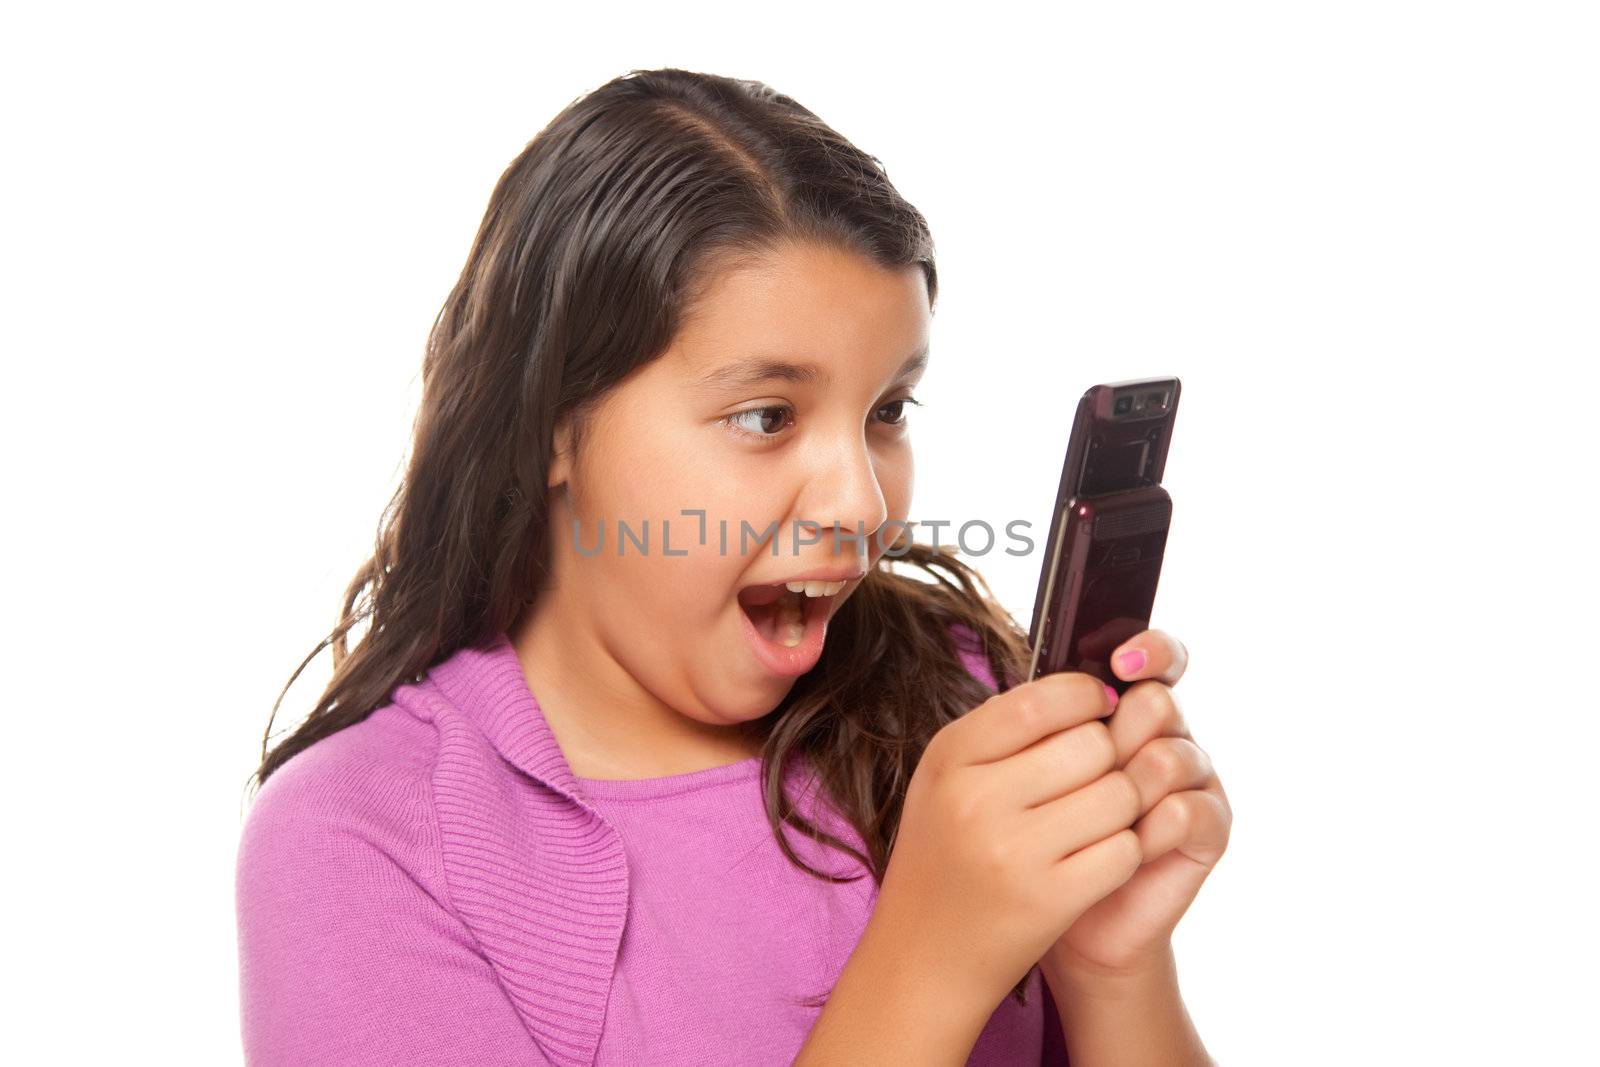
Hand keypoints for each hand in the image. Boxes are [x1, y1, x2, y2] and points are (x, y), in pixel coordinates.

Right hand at [867, 667, 1141, 1015]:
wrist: (922, 958)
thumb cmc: (945, 857)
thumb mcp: (945, 781)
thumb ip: (1003, 732)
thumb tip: (1086, 690)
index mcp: (949, 759)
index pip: (1041, 700)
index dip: (1085, 696)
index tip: (1098, 708)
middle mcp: (976, 800)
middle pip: (1092, 744)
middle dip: (1108, 756)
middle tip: (1094, 776)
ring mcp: (1013, 853)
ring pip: (1119, 794)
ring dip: (1123, 804)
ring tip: (1098, 818)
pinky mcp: (1051, 901)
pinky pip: (1125, 849)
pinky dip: (1124, 851)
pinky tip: (1098, 858)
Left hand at [1043, 630, 1231, 981]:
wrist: (1059, 918)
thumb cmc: (1033, 838)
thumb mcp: (1025, 771)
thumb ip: (1046, 723)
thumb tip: (1048, 676)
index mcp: (1130, 710)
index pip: (1159, 656)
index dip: (1150, 651)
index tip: (1120, 662)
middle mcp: (1169, 736)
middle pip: (1157, 703)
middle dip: (1113, 738)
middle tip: (1082, 776)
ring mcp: (1195, 781)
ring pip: (1168, 756)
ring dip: (1123, 792)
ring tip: (1088, 825)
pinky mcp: (1210, 828)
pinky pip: (1183, 811)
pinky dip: (1146, 831)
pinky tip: (1121, 849)